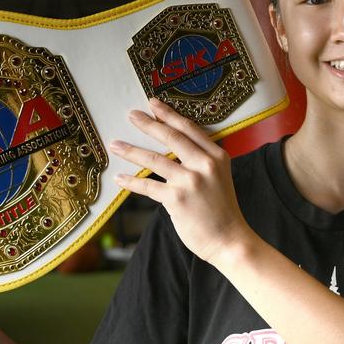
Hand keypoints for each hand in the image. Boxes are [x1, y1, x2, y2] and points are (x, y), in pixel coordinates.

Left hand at [110, 98, 252, 263]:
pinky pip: (148, 186)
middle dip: (148, 124)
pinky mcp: (176, 200)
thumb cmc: (221, 211)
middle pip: (171, 138)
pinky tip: (119, 178)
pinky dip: (131, 182)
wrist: (229, 240)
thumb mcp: (219, 177)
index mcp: (217, 156)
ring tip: (115, 144)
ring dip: (131, 151)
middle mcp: (204, 165)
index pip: (189, 129)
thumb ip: (202, 160)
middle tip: (131, 115)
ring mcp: (190, 182)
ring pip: (154, 160)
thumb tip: (173, 148)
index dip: (169, 114)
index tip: (153, 104)